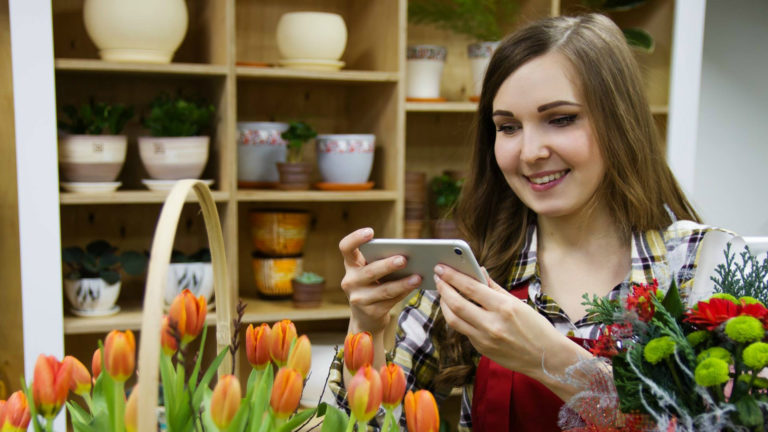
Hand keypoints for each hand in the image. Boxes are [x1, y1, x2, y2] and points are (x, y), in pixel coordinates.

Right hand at [339, 228, 421, 333]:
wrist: (366, 319)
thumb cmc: (373, 286)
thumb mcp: (372, 273)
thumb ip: (381, 262)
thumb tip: (406, 255)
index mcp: (350, 265)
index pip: (346, 248)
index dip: (355, 238)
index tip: (370, 232)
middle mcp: (350, 281)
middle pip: (370, 271)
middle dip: (388, 265)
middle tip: (404, 259)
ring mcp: (359, 299)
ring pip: (384, 289)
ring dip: (402, 283)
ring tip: (418, 276)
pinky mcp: (371, 312)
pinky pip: (391, 301)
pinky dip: (404, 292)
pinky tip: (415, 286)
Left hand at [434, 265, 572, 377]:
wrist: (547, 358)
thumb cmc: (536, 327)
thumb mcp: (518, 303)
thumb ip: (494, 287)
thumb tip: (479, 271)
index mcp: (504, 307)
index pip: (470, 287)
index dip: (453, 276)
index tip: (442, 267)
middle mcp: (492, 324)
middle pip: (456, 303)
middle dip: (443, 288)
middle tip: (437, 277)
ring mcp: (485, 339)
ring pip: (453, 319)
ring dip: (444, 304)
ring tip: (442, 292)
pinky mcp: (481, 349)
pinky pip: (463, 330)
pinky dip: (456, 317)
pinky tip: (455, 308)